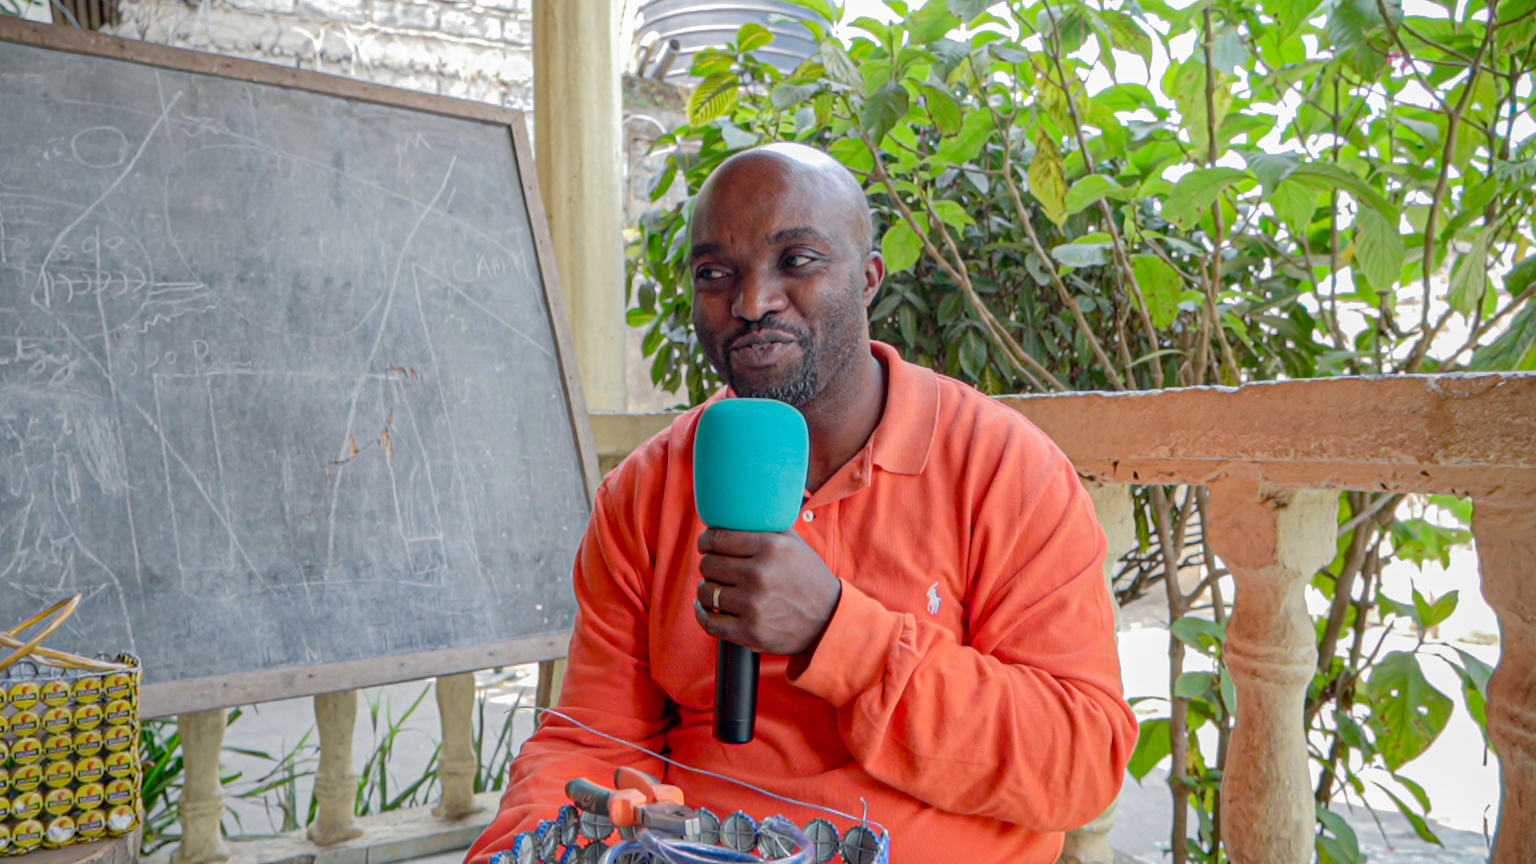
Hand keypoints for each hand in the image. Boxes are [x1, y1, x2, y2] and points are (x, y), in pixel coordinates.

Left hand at [694, 527, 841, 656]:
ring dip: (707, 589)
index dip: (706, 541)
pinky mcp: (750, 632)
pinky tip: (705, 607)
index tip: (706, 545)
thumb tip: (736, 512)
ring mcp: (754, 606)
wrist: (828, 620)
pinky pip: (709, 622)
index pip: (717, 539)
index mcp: (771, 548)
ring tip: (717, 587)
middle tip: (717, 567)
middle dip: (709, 564)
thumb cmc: (808, 578)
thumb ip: (767, 525)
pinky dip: (702, 614)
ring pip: (706, 592)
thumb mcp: (795, 544)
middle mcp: (760, 575)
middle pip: (708, 565)